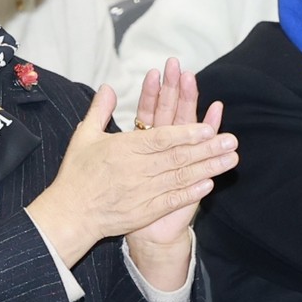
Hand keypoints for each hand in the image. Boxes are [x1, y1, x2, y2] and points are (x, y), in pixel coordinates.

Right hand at [26, 84, 240, 267]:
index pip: (161, 138)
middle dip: (207, 148)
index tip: (208, 128)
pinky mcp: (143, 212)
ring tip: (230, 160)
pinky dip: (191, 192)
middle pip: (177, 156)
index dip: (186, 132)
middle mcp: (136, 169)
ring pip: (180, 177)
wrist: (69, 214)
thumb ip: (100, 110)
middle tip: (232, 140)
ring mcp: (141, 192)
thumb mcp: (84, 136)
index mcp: (123, 148)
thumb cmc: (76, 174)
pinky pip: (171, 200)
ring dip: (208, 168)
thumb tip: (110, 87)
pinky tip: (209, 184)